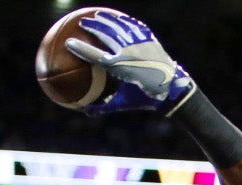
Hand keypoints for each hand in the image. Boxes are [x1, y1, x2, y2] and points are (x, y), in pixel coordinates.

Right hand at [65, 10, 195, 115]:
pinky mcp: (150, 41)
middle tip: (83, 22)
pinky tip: (121, 18)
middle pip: (106, 35)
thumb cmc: (145, 98)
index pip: (95, 56)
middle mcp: (129, 53)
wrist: (173, 90)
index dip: (80, 48)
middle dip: (92, 26)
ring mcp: (140, 45)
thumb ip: (103, 107)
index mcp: (120, 68)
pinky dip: (126, 21)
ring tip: (98, 15)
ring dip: (108, 20)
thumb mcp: (123, 104)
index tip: (68, 43)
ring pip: (120, 27)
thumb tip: (86, 112)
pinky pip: (135, 27)